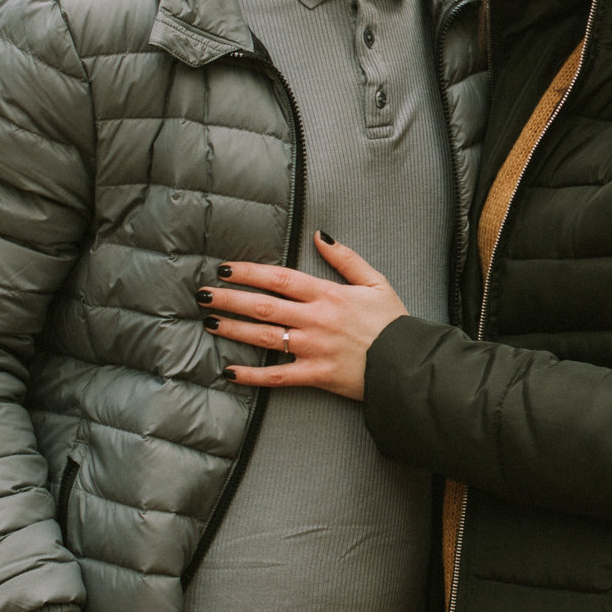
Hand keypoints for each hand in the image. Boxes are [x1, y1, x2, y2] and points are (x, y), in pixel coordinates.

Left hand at [201, 233, 407, 401]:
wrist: (409, 364)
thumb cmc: (394, 324)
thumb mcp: (376, 282)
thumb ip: (346, 258)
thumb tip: (320, 235)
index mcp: (329, 295)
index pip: (280, 278)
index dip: (249, 272)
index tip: (226, 268)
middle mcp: (316, 320)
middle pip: (263, 306)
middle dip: (230, 298)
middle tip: (203, 294)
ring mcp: (313, 348)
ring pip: (264, 337)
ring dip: (233, 329)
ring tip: (210, 322)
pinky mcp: (315, 375)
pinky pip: (278, 376)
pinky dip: (252, 376)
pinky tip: (230, 372)